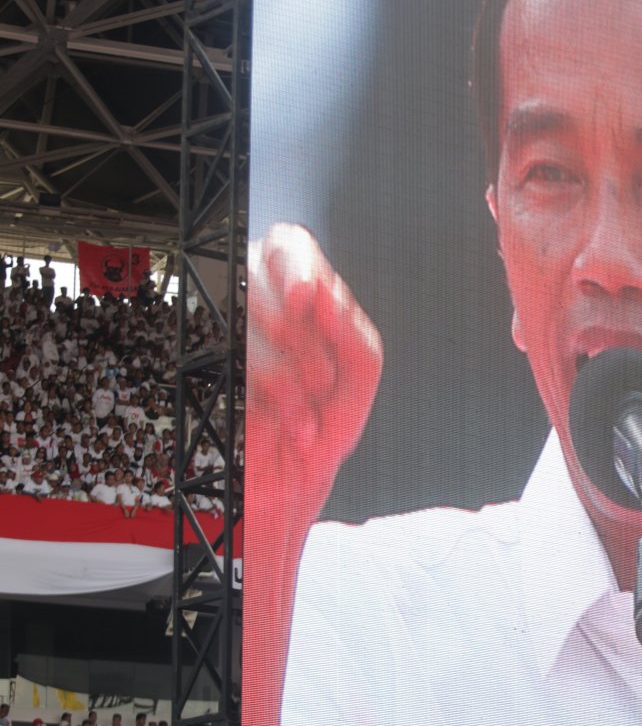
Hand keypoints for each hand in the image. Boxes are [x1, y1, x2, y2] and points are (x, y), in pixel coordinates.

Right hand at [246, 222, 382, 510]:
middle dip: (299, 337)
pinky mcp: (200, 369)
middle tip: (318, 381)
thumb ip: (356, 334)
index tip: (303, 298)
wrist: (291, 480)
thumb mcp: (359, 378)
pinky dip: (260, 400)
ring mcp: (222, 335)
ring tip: (302, 415)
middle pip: (262, 282)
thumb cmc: (324, 424)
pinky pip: (226, 365)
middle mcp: (256, 307)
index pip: (287, 245)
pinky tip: (276, 423)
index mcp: (298, 298)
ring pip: (244, 324)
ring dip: (285, 377)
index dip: (294, 265)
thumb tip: (325, 298)